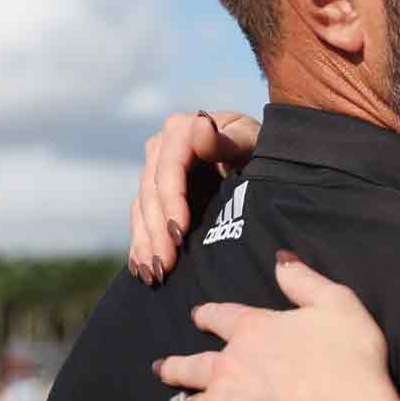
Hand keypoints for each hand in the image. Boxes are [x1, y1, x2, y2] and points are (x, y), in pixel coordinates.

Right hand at [129, 110, 261, 284]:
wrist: (255, 154)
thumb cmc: (258, 146)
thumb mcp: (250, 140)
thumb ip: (227, 140)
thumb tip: (201, 126)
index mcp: (180, 130)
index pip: (169, 170)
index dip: (171, 202)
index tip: (179, 232)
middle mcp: (160, 148)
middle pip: (151, 194)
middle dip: (157, 232)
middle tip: (165, 266)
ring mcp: (154, 171)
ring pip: (143, 211)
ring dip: (146, 245)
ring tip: (155, 274)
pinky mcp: (153, 193)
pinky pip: (141, 221)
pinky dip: (142, 246)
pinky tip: (142, 269)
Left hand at [147, 251, 399, 400]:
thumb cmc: (350, 362)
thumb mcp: (338, 305)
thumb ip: (304, 280)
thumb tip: (279, 259)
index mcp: (252, 330)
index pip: (219, 317)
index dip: (206, 316)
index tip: (197, 317)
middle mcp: (228, 368)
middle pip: (189, 367)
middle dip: (172, 368)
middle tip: (159, 370)